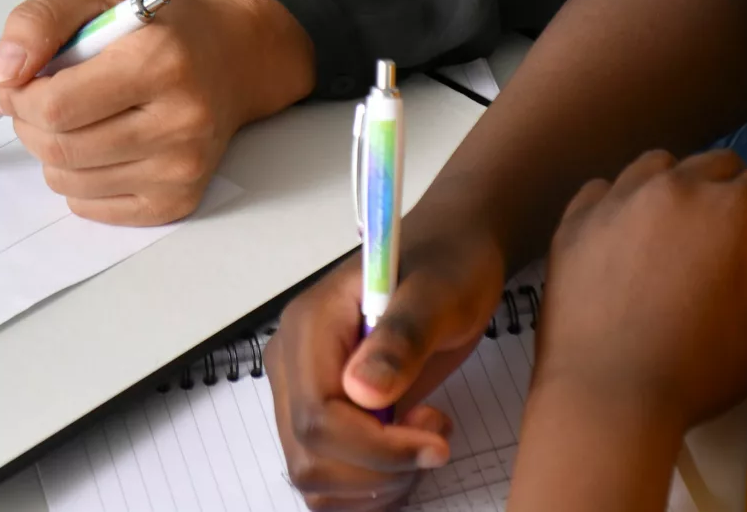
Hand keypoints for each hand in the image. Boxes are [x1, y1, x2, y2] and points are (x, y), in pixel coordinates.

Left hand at [0, 0, 313, 225]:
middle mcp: (179, 120)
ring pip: (69, 181)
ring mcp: (182, 167)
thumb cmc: (160, 24)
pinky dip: (77, 178)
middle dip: (29, 123)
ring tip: (78, 116)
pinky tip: (101, 143)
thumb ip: (37, 21)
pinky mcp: (180, 199)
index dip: (16, 99)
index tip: (6, 87)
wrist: (232, 56)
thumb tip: (1, 79)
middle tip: (37, 99)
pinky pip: (92, 206)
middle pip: (60, 148)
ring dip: (52, 150)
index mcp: (159, 60)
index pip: (57, 106)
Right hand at [270, 218, 506, 508]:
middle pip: (310, 456)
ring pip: (316, 478)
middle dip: (379, 468)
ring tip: (424, 438)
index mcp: (308, 328)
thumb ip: (401, 338)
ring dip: (378, 483)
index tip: (435, 441)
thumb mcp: (438, 294)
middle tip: (434, 436)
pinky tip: (408, 454)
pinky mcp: (323, 417)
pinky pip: (329, 480)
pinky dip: (373, 487)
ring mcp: (302, 394)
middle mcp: (292, 364)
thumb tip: (363, 392)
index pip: (317, 416)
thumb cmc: (448, 266)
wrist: (454, 258)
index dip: (375, 447)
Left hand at [535, 149, 746, 431]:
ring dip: (681, 193)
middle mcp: (675, 186)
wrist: (607, 396)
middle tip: (729, 255)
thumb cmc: (698, 371)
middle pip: (723, 164)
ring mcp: (619, 195)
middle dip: (738, 201)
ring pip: (663, 166)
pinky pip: (610, 188)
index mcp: (732, 211)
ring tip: (677, 243)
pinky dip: (626, 206)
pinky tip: (627, 246)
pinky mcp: (576, 216)